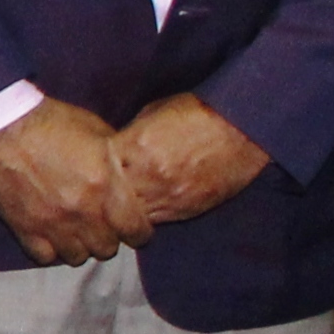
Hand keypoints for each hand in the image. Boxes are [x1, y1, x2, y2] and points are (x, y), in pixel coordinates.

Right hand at [0, 97, 125, 263]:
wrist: (0, 125)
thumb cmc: (51, 121)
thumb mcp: (96, 131)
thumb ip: (116, 161)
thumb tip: (129, 178)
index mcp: (105, 185)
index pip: (135, 231)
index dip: (138, 230)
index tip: (132, 225)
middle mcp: (83, 211)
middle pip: (106, 249)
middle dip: (109, 238)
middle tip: (102, 226)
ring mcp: (52, 224)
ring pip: (77, 257)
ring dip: (80, 246)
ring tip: (77, 231)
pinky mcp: (24, 228)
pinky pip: (45, 257)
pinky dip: (51, 250)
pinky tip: (51, 235)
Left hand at [105, 93, 270, 233]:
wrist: (242, 129)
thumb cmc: (199, 113)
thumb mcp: (154, 113)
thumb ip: (130, 136)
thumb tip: (113, 149)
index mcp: (134, 148)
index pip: (98, 172)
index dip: (94, 175)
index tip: (91, 174)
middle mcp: (147, 177)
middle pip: (109, 202)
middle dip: (103, 201)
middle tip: (99, 200)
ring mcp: (168, 198)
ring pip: (131, 219)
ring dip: (125, 215)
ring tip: (122, 207)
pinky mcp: (187, 210)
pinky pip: (158, 221)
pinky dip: (149, 217)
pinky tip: (148, 207)